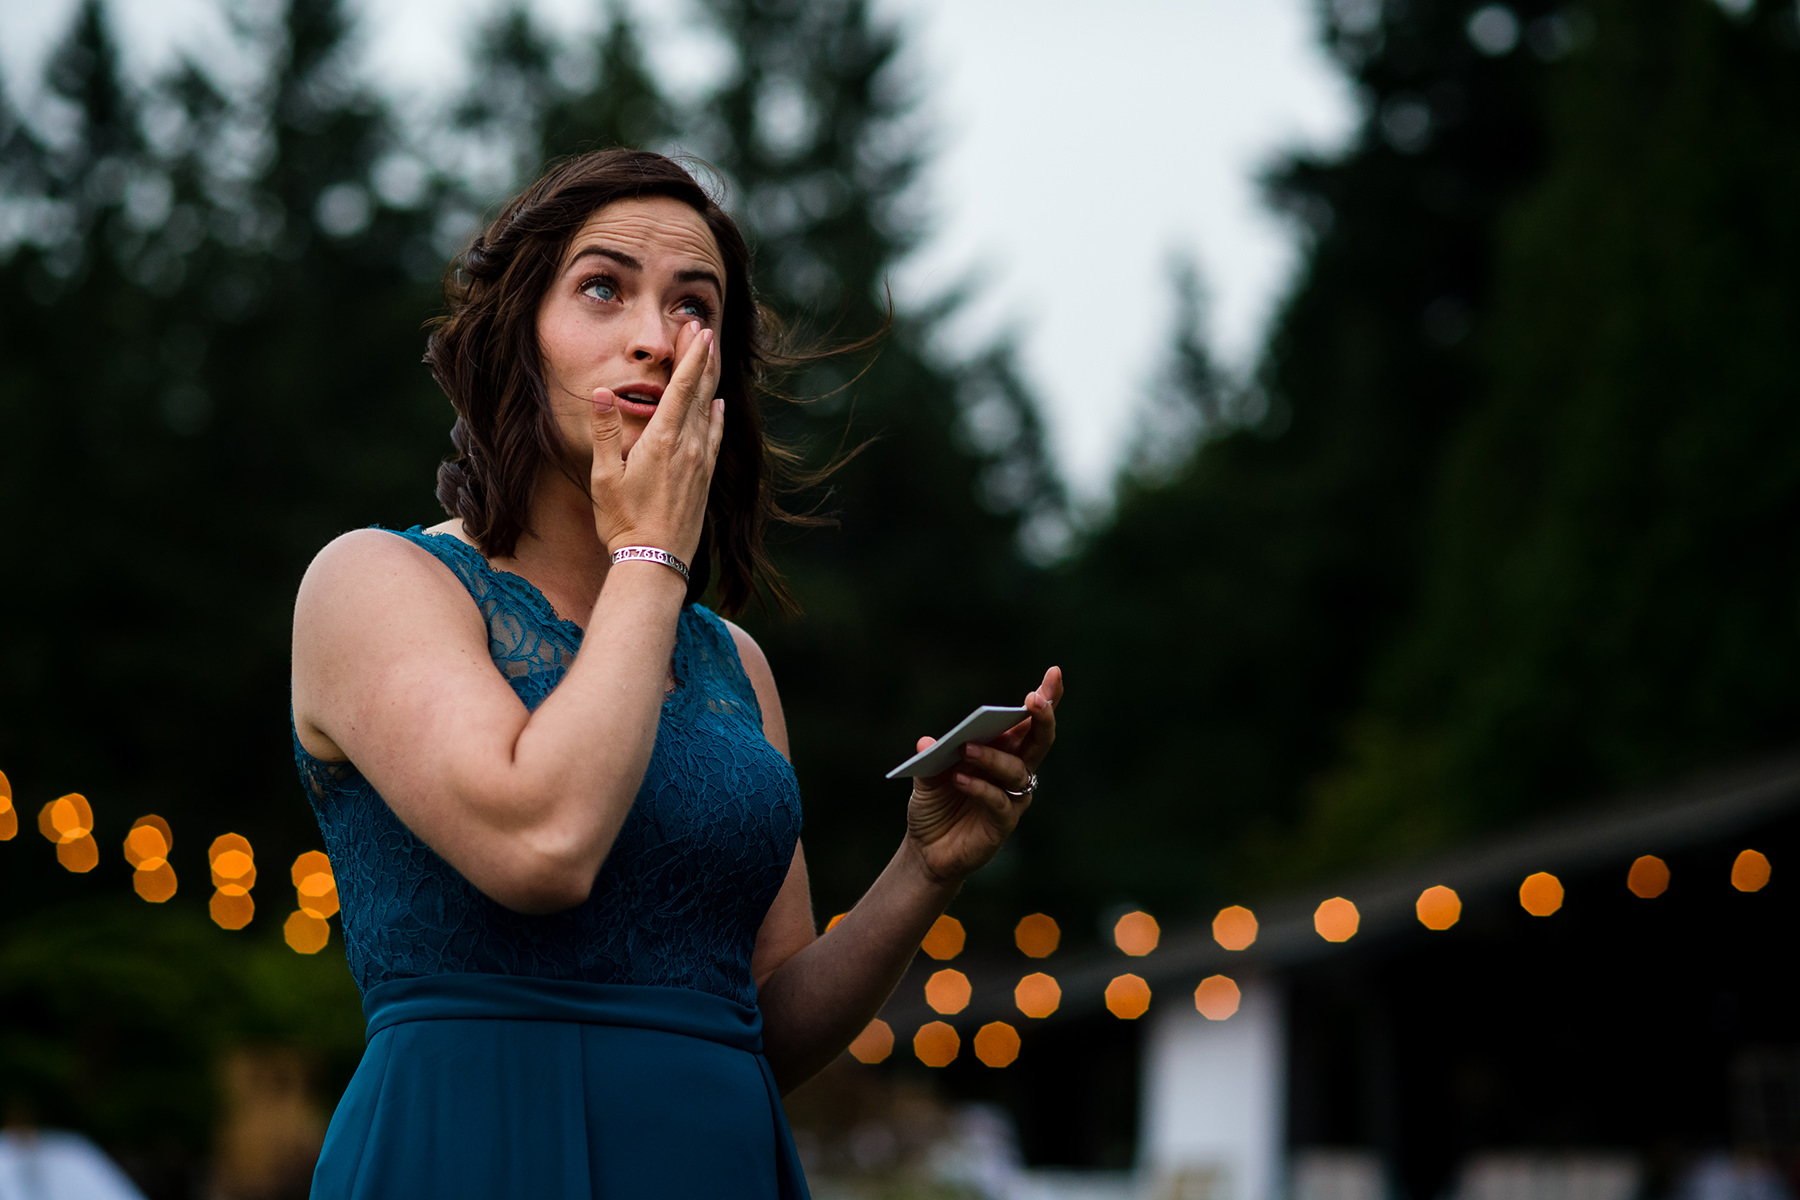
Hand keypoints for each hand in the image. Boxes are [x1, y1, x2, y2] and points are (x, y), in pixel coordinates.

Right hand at [588, 320, 725, 563]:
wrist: (655, 561)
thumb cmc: (623, 521)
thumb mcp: (605, 477)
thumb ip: (606, 433)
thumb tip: (601, 392)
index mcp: (663, 441)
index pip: (682, 388)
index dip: (692, 357)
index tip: (699, 331)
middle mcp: (689, 447)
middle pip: (699, 392)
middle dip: (701, 358)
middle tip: (702, 328)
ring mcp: (700, 463)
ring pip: (709, 412)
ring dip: (709, 382)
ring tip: (710, 355)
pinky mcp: (704, 479)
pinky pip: (714, 437)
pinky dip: (715, 416)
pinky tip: (717, 405)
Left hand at [904, 666, 1062, 886]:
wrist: (926, 850)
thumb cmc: (935, 806)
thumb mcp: (927, 777)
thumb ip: (931, 758)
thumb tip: (928, 743)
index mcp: (1002, 750)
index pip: (1028, 721)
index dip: (1046, 698)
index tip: (1054, 673)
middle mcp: (1014, 770)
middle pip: (1039, 740)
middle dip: (1042, 717)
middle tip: (1034, 700)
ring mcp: (1012, 797)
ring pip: (1017, 770)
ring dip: (993, 757)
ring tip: (967, 750)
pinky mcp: (1003, 823)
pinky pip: (1000, 801)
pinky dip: (981, 788)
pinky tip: (961, 779)